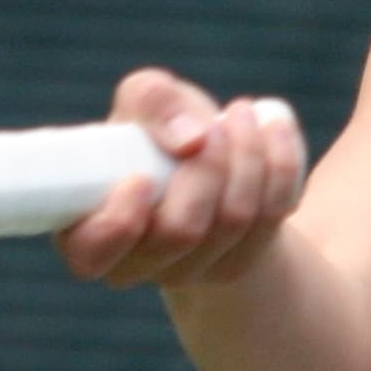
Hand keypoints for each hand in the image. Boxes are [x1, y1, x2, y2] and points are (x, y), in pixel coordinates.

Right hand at [54, 67, 306, 289]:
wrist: (208, 158)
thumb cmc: (158, 131)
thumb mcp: (145, 98)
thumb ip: (151, 100)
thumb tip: (191, 139)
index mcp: (88, 230)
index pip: (91, 254)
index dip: (119, 223)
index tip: (141, 178)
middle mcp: (136, 263)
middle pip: (180, 230)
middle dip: (204, 166)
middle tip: (210, 128)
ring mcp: (191, 272)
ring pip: (232, 219)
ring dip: (245, 154)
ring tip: (239, 114)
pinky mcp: (242, 261)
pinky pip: (273, 212)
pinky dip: (281, 160)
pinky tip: (272, 128)